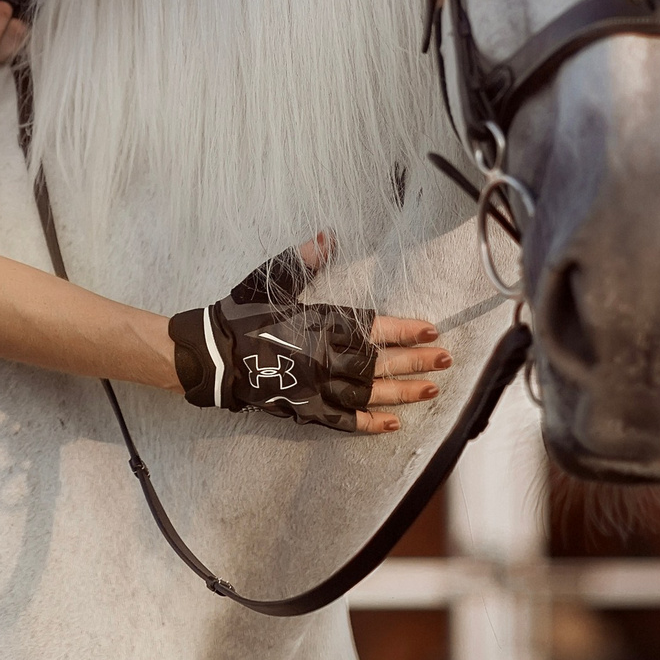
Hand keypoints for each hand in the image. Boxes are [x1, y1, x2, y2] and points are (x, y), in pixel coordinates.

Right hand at [171, 235, 449, 434]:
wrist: (214, 354)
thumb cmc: (243, 314)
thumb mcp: (272, 282)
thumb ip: (303, 260)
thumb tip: (327, 236)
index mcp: (323, 324)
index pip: (375, 328)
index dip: (406, 329)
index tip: (432, 330)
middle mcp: (326, 357)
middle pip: (381, 362)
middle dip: (416, 360)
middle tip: (445, 361)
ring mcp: (319, 387)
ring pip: (370, 392)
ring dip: (403, 391)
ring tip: (431, 390)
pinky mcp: (307, 409)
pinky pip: (345, 420)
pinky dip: (370, 423)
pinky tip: (392, 423)